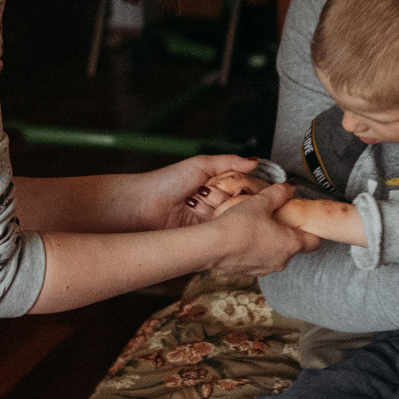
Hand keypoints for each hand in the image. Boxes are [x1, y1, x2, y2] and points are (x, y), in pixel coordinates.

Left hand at [134, 153, 262, 228]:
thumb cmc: (167, 182)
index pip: (243, 188)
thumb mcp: (201, 164)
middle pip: (239, 205)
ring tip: (201, 203)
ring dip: (220, 211)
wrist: (144, 206)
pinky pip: (220, 233)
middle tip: (210, 194)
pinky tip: (207, 218)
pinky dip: (216, 226)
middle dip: (229, 199)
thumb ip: (230, 162)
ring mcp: (209, 221)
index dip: (244, 187)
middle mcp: (215, 204)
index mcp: (216, 185)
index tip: (242, 186)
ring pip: (231, 218)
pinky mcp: (204, 237)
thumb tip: (254, 161)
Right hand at [206, 183, 319, 275]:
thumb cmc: (239, 225)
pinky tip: (244, 237)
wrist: (211, 247)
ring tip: (257, 226)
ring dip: (271, 242)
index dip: (312, 229)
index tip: (304, 220)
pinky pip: (259, 259)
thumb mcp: (260, 202)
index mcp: (291, 244)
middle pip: (294, 247)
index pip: (314, 242)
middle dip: (287, 233)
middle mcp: (281, 261)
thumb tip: (290, 187)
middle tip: (276, 217)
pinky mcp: (249, 272)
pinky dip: (256, 250)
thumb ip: (279, 193)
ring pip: (276, 254)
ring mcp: (265, 269)